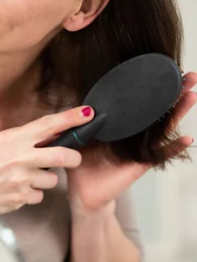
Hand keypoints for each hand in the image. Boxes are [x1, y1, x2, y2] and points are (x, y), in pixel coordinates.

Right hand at [0, 106, 93, 213]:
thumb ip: (21, 139)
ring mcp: (22, 179)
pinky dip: (32, 194)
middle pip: (62, 156)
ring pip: (52, 180)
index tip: (88, 114)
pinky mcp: (22, 197)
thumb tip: (49, 135)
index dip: (71, 118)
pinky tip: (17, 190)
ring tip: (26, 178)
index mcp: (14, 139)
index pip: (48, 125)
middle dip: (73, 157)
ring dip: (44, 179)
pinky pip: (39, 195)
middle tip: (72, 158)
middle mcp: (21, 157)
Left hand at [67, 71, 196, 215]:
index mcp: (120, 125)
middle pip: (157, 110)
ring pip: (164, 127)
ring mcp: (140, 148)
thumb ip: (79, 121)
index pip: (138, 103)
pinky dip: (174, 148)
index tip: (164, 68)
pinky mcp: (141, 164)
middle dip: (174, 92)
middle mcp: (134, 134)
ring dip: (179, 111)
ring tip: (192, 95)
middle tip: (189, 75)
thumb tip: (80, 104)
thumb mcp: (76, 137)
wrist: (81, 193)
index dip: (152, 87)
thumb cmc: (80, 164)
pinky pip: (160, 155)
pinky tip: (187, 138)